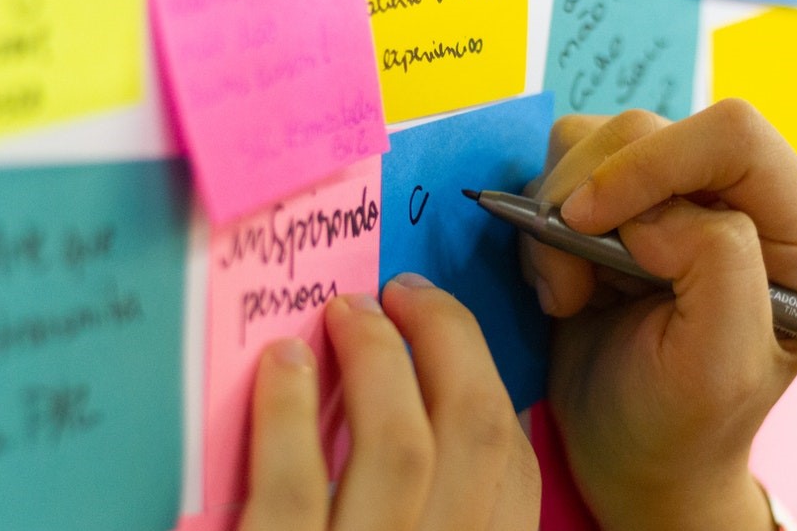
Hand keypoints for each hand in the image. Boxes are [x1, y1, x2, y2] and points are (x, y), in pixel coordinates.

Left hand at [239, 273, 539, 530]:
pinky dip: (288, 414)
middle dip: (447, 340)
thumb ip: (433, 507)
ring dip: (377, 358)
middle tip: (403, 290)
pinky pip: (292, 489)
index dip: (486, 385)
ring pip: (398, 451)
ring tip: (345, 310)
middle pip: (475, 436)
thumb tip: (424, 408)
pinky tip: (282, 364)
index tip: (448, 334)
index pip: (514, 470)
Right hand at [523, 102, 796, 530]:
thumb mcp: (717, 367)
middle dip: (591, 196)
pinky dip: (543, 221)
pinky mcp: (628, 201)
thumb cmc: (681, 426)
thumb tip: (656, 213)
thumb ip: (716, 268)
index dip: (650, 164)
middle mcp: (749, 200)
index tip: (586, 223)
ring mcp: (683, 195)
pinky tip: (566, 282)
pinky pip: (565, 165)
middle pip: (653, 127)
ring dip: (560, 213)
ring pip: (598, 138)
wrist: (631, 454)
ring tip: (570, 292)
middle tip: (571, 278)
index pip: (734, 135)